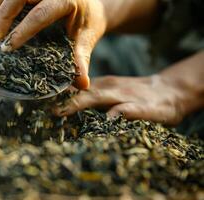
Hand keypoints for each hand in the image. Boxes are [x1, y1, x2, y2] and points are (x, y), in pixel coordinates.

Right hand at [0, 0, 107, 89]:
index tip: (8, 47)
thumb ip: (82, 58)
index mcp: (66, 0)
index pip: (40, 14)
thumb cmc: (88, 22)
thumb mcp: (87, 38)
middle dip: (4, 15)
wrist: (93, 5)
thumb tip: (81, 83)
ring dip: (0, 4)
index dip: (22, 30)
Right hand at [53, 75, 190, 124]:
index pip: (87, 98)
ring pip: (78, 88)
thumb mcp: (151, 113)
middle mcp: (106, 85)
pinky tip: (61, 100)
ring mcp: (104, 84)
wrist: (169, 90)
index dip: (70, 105)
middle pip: (77, 91)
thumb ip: (131, 112)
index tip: (54, 113)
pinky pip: (83, 88)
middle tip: (40, 109)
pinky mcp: (103, 86)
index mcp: (114, 92)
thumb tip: (108, 118)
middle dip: (59, 99)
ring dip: (62, 95)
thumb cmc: (160, 106)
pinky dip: (70, 94)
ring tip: (44, 104)